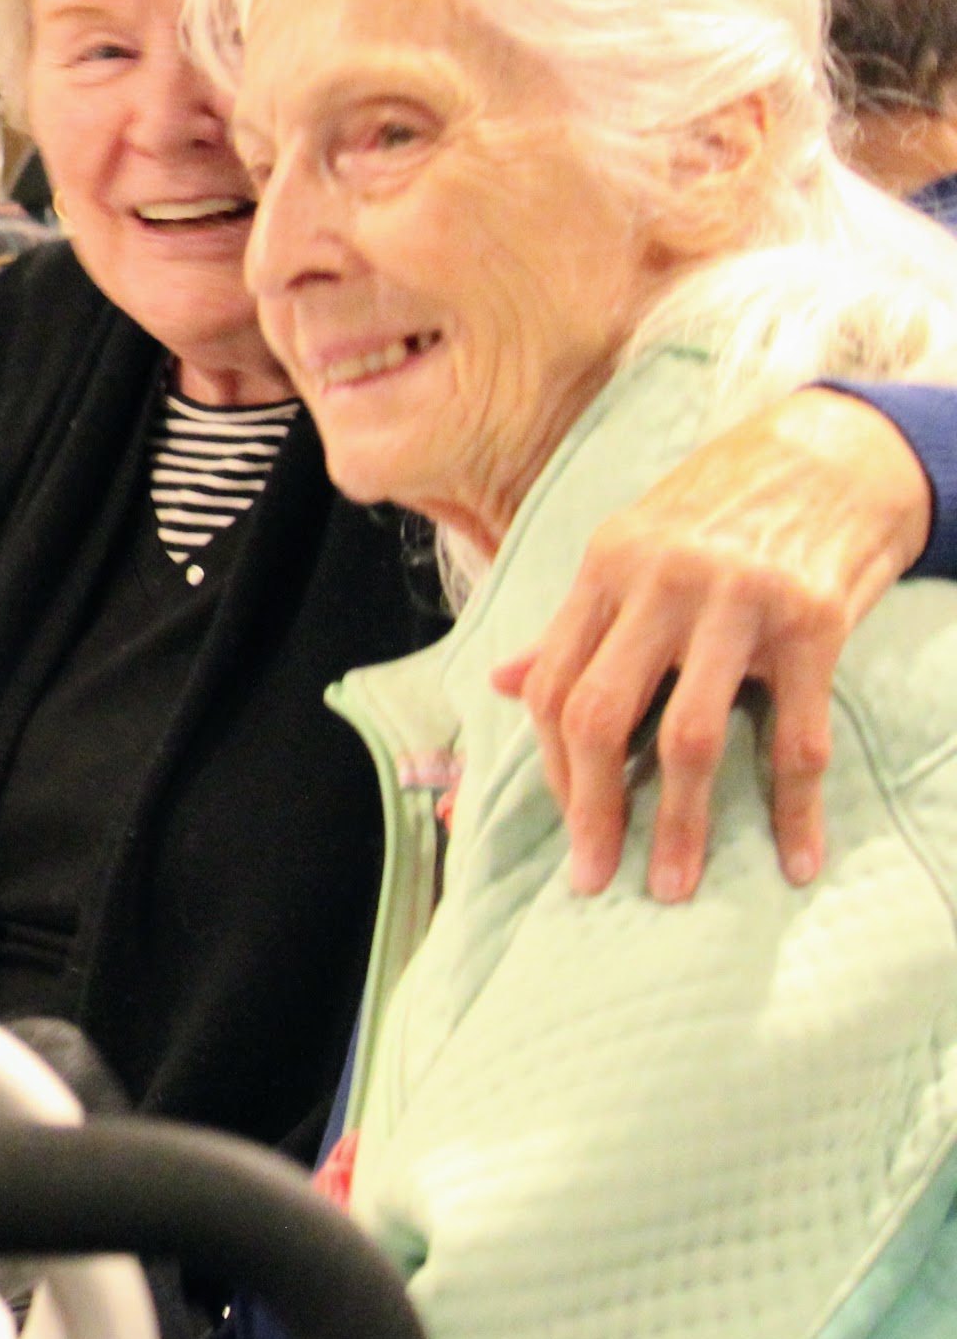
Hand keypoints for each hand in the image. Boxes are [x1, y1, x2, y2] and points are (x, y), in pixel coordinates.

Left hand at [493, 387, 926, 898]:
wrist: (832, 453)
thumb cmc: (718, 511)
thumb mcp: (631, 549)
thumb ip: (574, 624)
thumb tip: (505, 685)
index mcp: (605, 568)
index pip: (555, 685)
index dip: (554, 765)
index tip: (569, 823)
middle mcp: (661, 585)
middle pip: (602, 714)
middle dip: (593, 807)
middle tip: (594, 876)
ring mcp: (737, 605)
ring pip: (691, 736)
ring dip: (680, 824)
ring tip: (673, 886)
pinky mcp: (812, 623)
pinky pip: (797, 736)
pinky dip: (794, 807)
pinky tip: (794, 857)